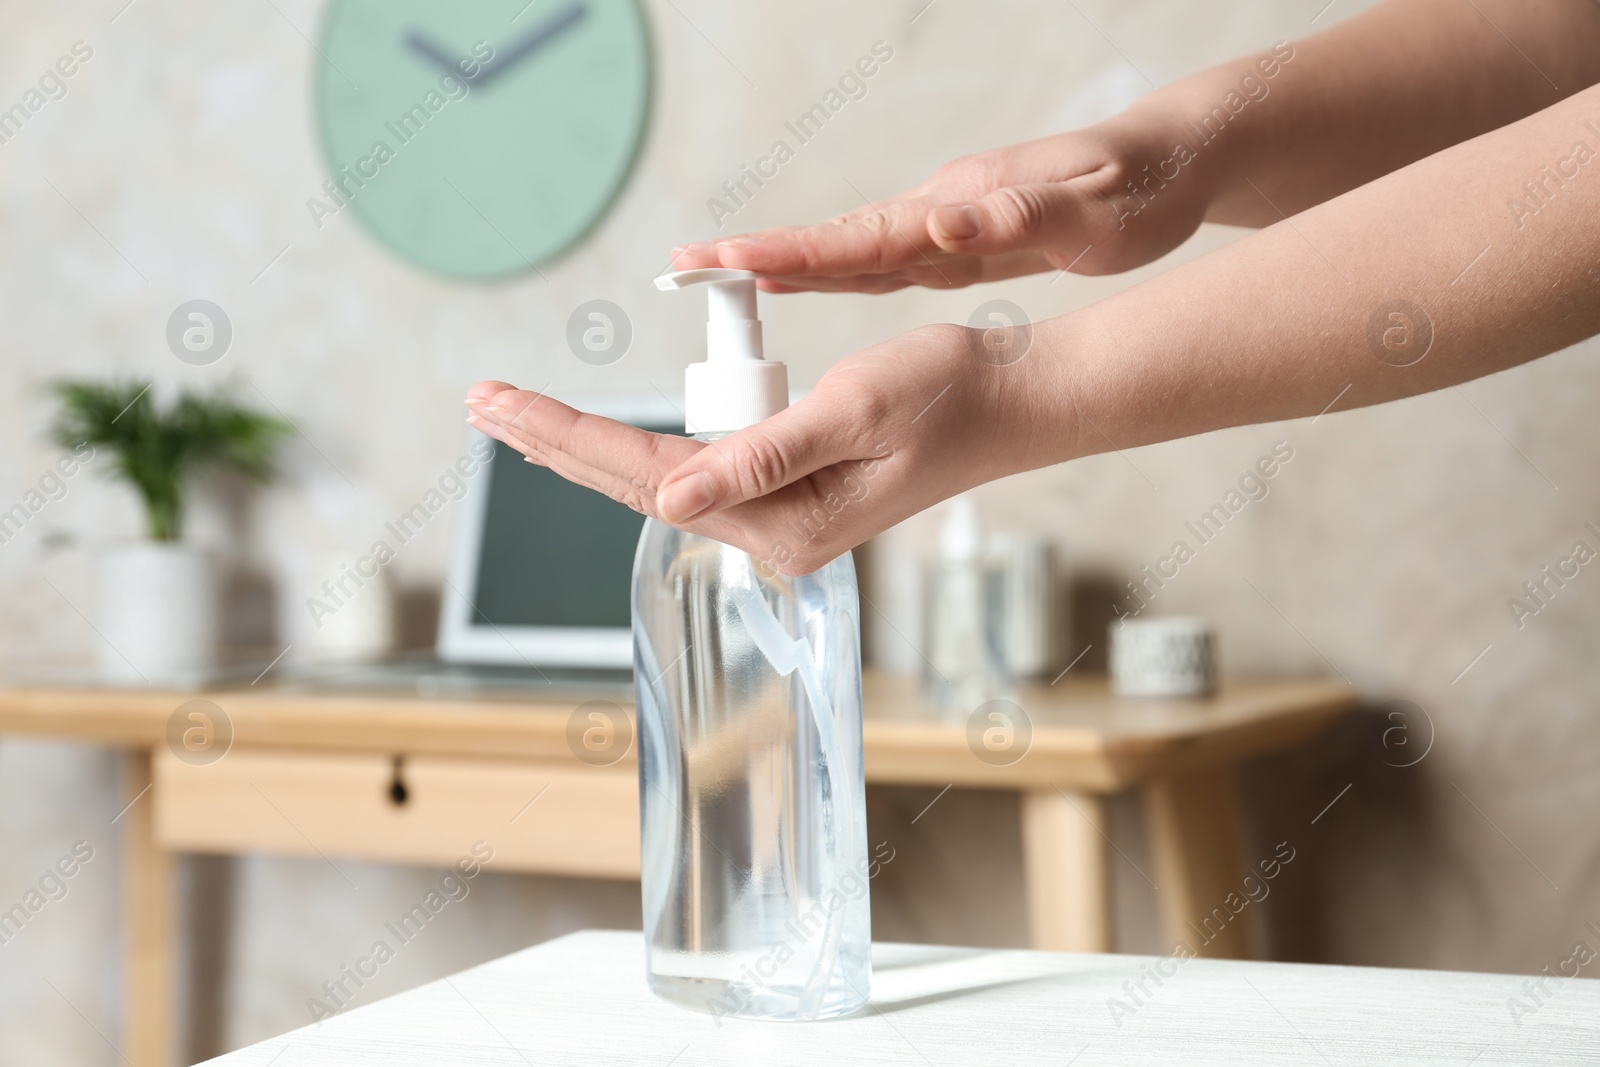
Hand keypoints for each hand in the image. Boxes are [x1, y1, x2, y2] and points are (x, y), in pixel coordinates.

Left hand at [465, 324, 1071, 573]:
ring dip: (584, 448)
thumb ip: (760, 456)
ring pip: (656, 481)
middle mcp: (771, 533)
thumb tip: (668, 496)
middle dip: (553, 444)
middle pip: (635, 485)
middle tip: (479, 402)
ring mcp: (778, 519)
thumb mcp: (853, 410)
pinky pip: (692, 473)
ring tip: (516, 418)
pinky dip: (634, 451)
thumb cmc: (947, 396)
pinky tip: (599, 443)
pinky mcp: (788, 496)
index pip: (646, 475)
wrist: (1011, 404)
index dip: (566, 437)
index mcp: (781, 522)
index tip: (499, 403)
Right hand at [670, 108, 1219, 293]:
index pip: (860, 237)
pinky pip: (879, 262)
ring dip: (784, 263)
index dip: (791, 253)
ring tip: (718, 273)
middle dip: (759, 254)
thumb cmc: (1138, 187)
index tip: (727, 259)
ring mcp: (943, 227)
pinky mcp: (957, 243)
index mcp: (957, 209)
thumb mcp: (1086, 212)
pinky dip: (832, 271)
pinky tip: (801, 279)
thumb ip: (1011, 219)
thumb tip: (937, 225)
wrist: (1174, 163)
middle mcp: (937, 214)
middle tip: (686, 261)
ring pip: (849, 252)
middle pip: (835, 241)